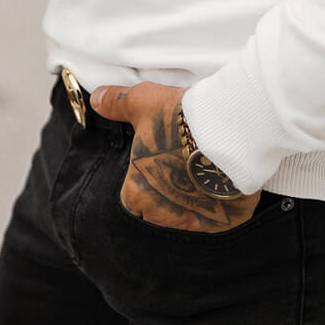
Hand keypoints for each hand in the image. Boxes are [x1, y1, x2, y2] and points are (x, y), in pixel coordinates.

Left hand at [90, 81, 262, 233]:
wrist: (228, 130)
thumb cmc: (180, 119)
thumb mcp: (143, 103)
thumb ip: (117, 103)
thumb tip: (96, 99)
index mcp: (136, 192)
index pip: (132, 200)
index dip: (143, 186)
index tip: (157, 169)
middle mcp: (160, 214)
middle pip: (157, 213)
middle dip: (166, 199)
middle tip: (181, 174)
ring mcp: (192, 223)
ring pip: (186, 221)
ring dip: (191, 207)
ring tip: (202, 180)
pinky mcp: (221, 225)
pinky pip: (215, 223)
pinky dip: (217, 211)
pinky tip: (222, 190)